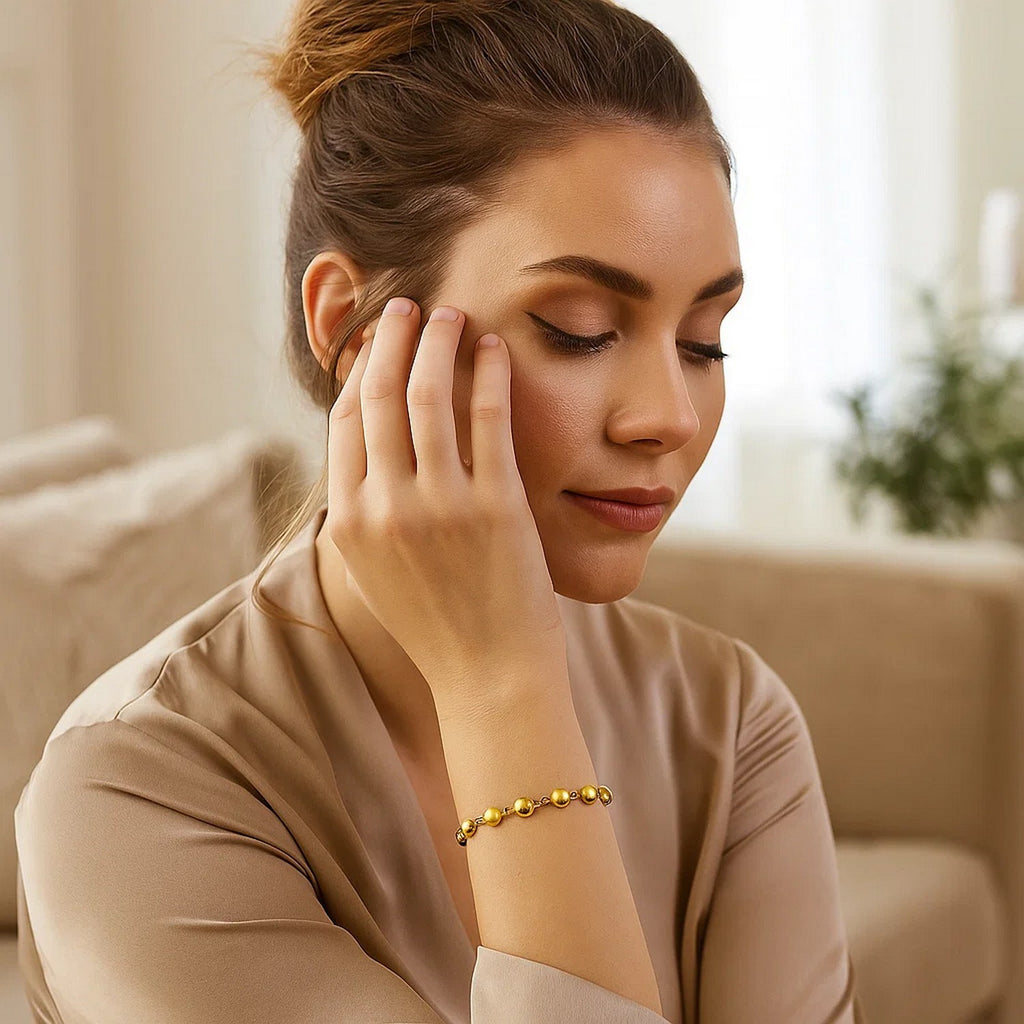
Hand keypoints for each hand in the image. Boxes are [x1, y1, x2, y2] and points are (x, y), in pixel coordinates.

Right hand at [325, 297, 566, 713]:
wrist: (490, 677)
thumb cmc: (438, 627)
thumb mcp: (378, 573)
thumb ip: (364, 512)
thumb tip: (364, 451)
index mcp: (352, 522)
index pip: (344, 423)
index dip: (359, 372)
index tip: (375, 343)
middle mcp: (386, 508)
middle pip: (378, 398)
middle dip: (390, 341)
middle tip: (405, 307)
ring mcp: (441, 505)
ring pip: (428, 397)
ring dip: (437, 343)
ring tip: (450, 314)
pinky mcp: (496, 506)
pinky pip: (488, 420)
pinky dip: (489, 374)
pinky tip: (494, 347)